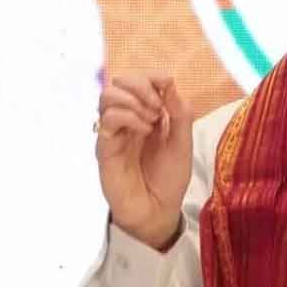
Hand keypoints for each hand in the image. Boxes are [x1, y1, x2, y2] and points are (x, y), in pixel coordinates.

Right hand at [95, 72, 192, 249]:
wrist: (158, 211)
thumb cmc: (169, 178)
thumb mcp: (182, 142)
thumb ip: (179, 113)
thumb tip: (170, 82)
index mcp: (146, 115)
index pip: (139, 81)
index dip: (151, 76)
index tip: (166, 84)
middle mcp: (127, 120)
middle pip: (119, 82)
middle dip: (141, 86)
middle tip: (158, 108)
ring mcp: (114, 133)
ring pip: (107, 96)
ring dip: (133, 100)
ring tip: (151, 120)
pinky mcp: (104, 148)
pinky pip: (107, 120)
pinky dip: (128, 117)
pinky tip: (144, 130)